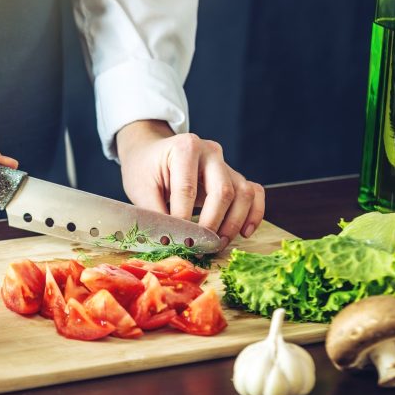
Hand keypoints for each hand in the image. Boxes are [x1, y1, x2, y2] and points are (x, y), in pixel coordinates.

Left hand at [116, 120, 264, 245]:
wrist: (151, 154)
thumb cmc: (145, 169)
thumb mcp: (140, 188)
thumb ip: (155, 214)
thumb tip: (170, 242)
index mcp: (185, 148)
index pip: (187, 188)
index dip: (182, 218)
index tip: (176, 241)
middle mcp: (211, 152)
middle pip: (223, 190)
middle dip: (212, 224)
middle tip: (200, 246)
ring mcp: (226, 164)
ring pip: (243, 193)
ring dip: (234, 223)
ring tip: (217, 244)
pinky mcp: (234, 177)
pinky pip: (254, 193)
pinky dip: (254, 214)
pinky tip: (244, 232)